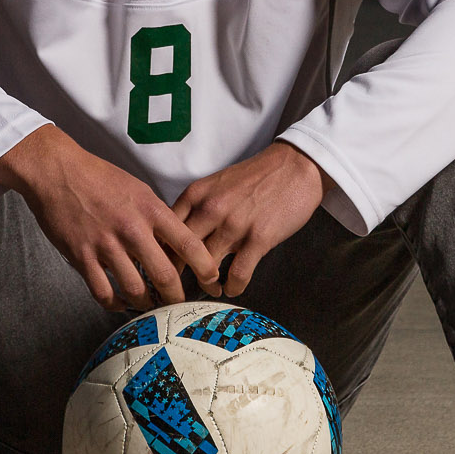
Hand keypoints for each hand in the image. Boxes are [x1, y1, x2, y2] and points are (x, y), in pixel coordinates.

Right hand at [0, 125, 221, 310]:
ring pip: (136, 289)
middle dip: (177, 297)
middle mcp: (131, 229)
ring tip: (150, 306)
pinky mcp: (82, 256)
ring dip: (147, 303)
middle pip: (165, 275)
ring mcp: (105, 245)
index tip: (211, 280)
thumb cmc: (98, 177)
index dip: (205, 268)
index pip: (189, 244)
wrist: (57, 171)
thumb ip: (156, 216)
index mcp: (150, 209)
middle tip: (180, 304)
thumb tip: (173, 243)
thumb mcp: (138, 189)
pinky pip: (103, 292)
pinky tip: (121, 302)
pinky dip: (115, 304)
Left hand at [171, 142, 325, 296]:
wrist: (294, 165)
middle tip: (179, 288)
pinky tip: (232, 288)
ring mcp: (234, 225)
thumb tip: (178, 236)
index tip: (162, 268)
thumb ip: (197, 208)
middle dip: (177, 276)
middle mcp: (210, 209)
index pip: (164, 232)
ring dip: (207, 284)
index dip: (160, 254)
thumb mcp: (216, 185)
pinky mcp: (258, 238)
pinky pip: (237, 274)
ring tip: (210, 288)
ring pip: (206, 268)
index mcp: (195, 195)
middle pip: (179, 253)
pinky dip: (232, 287)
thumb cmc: (255, 177)